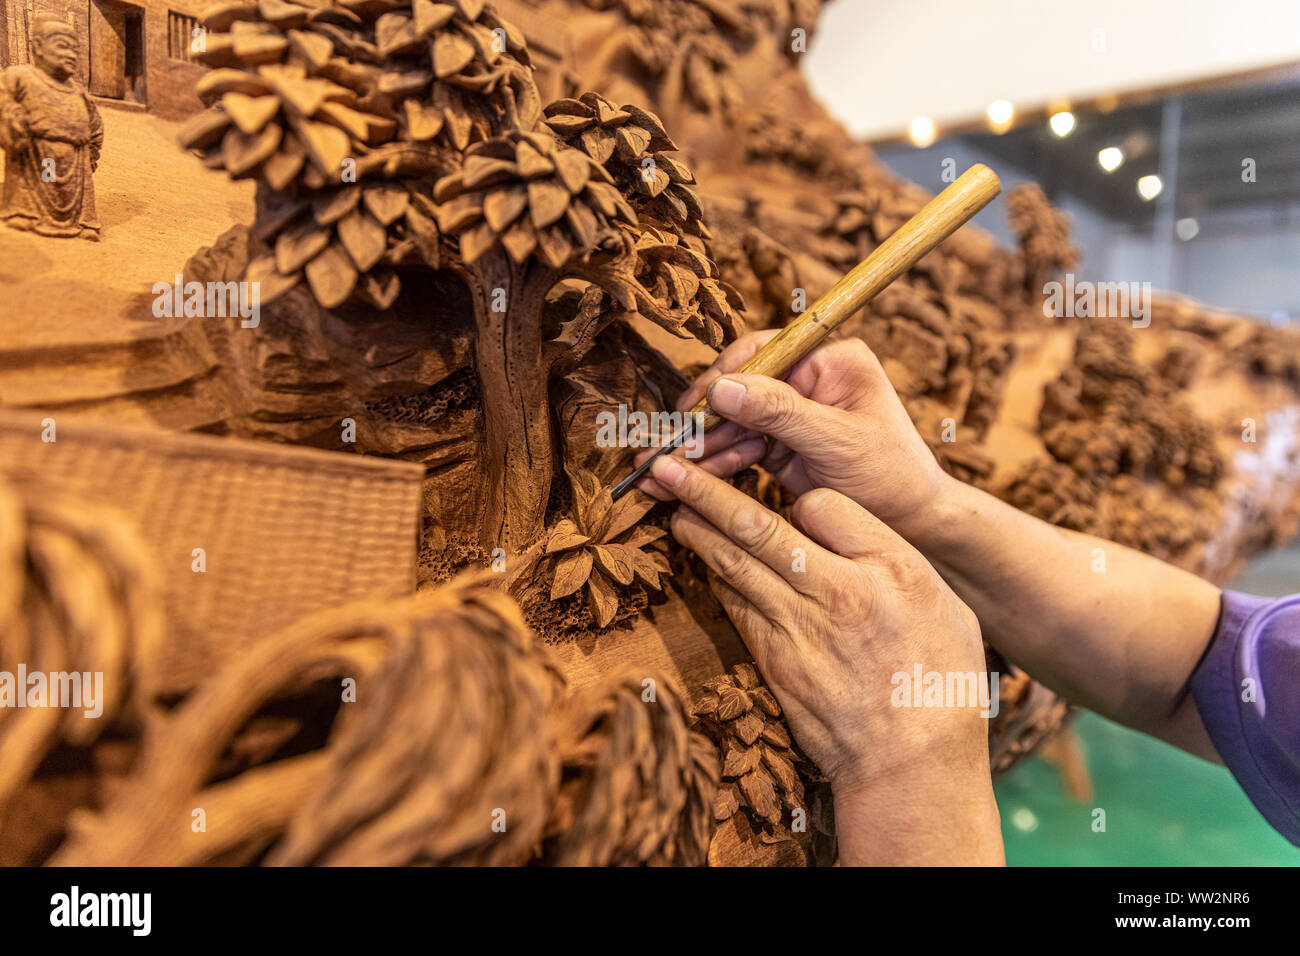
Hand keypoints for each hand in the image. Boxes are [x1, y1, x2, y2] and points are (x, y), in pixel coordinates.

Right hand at [638, 331, 949, 541]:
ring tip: (658, 477)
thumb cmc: (894, 477)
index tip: (690, 413)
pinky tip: (680, 486)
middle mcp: (806, 379)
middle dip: (699, 424)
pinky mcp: (781, 446)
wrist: (917, 525)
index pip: (761, 355)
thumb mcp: (838, 441)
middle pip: (737, 390)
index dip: (720, 383)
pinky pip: (736, 449)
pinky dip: (711, 467)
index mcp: (829, 359)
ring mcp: (791, 413)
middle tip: (662, 450)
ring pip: (730, 423)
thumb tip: (723, 387)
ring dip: (696, 451)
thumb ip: (781, 412)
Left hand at [650, 454, 1001, 862]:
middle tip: (670, 467)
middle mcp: (841, 592)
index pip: (825, 505)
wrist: (912, 766)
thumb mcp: (947, 605)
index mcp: (892, 569)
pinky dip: (717, 578)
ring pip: (736, 565)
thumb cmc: (940, 683)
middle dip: (708, 492)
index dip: (802, 498)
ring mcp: (800, 630)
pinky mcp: (774, 663)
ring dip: (698, 531)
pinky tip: (702, 560)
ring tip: (672, 504)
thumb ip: (892, 557)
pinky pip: (737, 607)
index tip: (795, 503)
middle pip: (760, 528)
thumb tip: (840, 524)